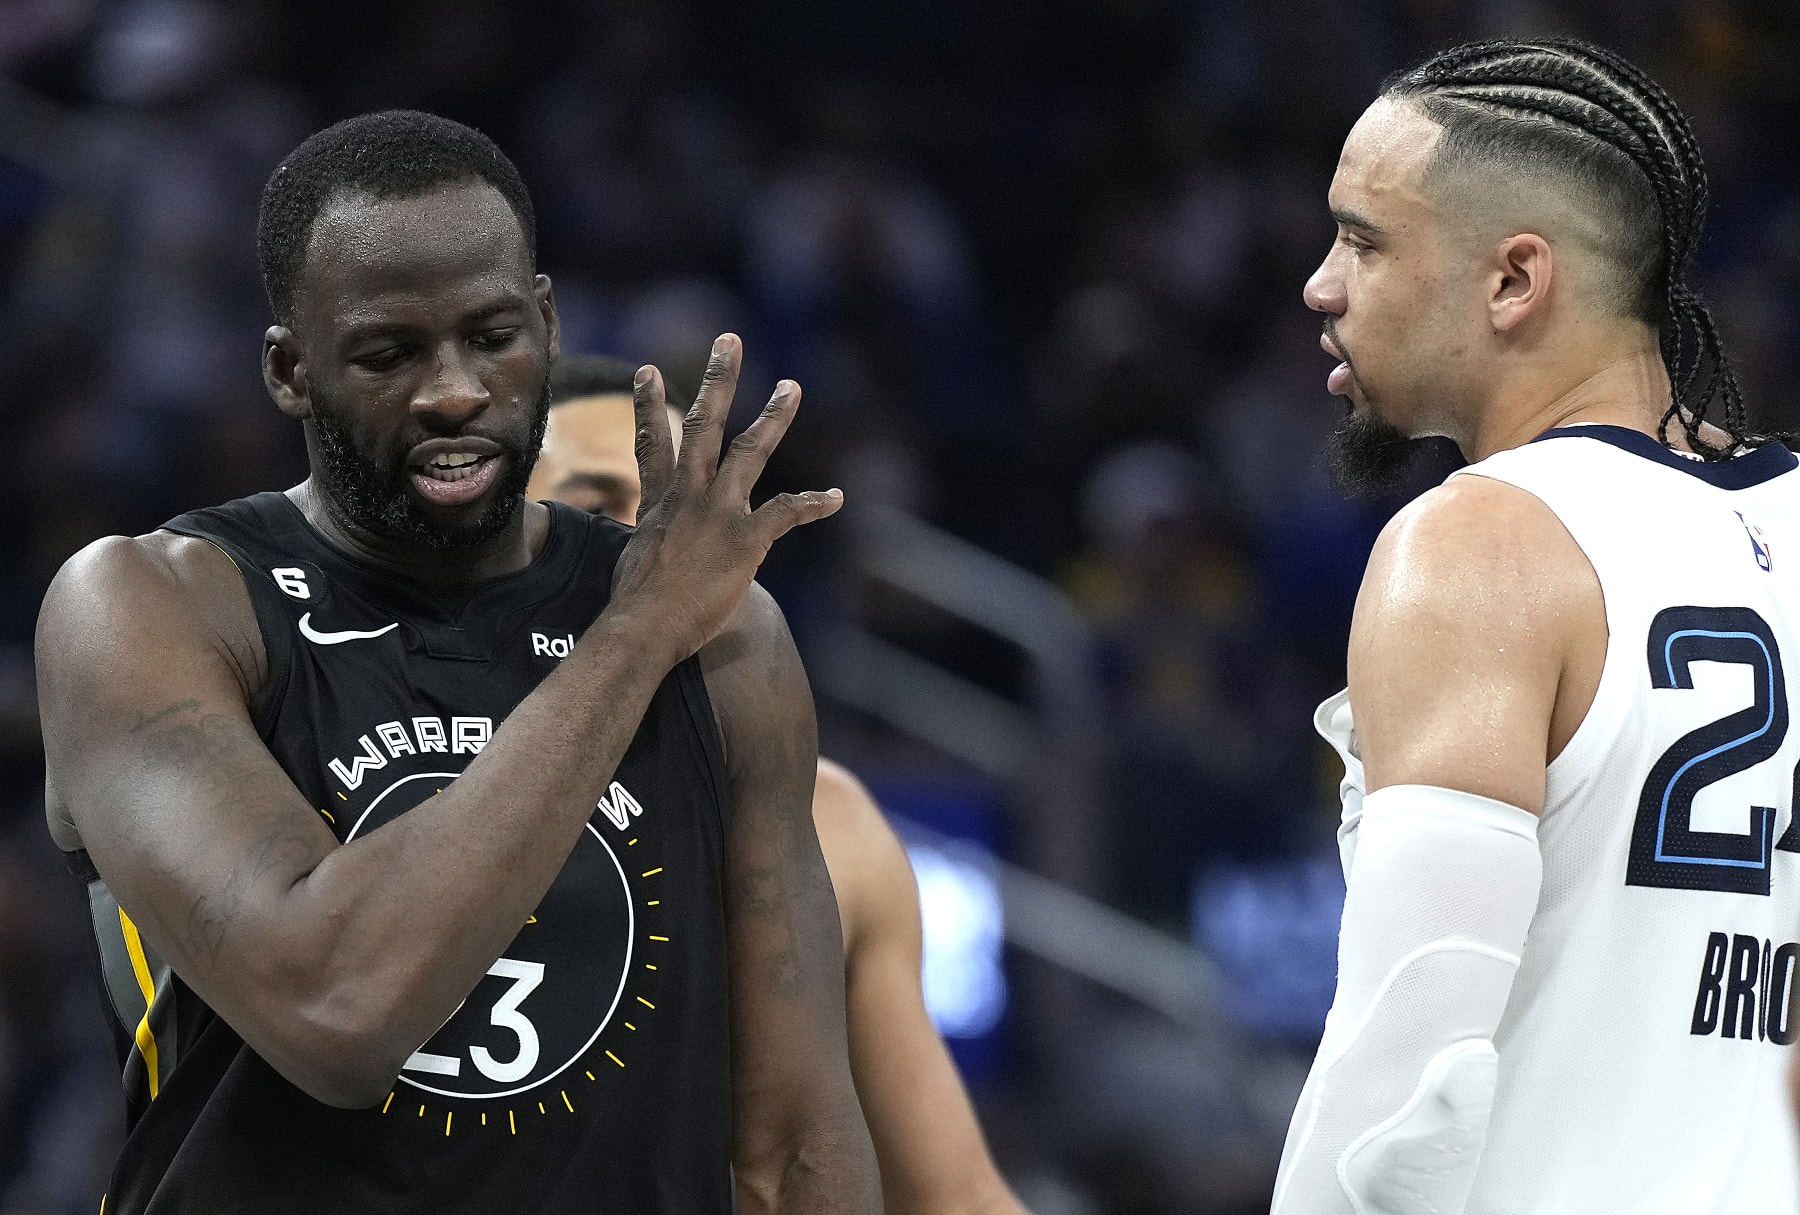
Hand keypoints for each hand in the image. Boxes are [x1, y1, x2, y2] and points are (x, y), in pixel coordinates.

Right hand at [610, 333, 841, 662]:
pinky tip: (836, 498)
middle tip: (729, 340)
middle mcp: (688, 494)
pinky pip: (787, 513)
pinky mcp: (746, 538)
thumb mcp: (634, 561)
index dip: (649, 405)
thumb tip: (648, 556)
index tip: (647, 370)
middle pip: (703, 424)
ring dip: (774, 416)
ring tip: (792, 387)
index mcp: (660, 501)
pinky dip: (814, 505)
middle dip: (718, 379)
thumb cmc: (635, 606)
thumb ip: (649, 544)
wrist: (643, 625)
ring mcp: (718, 512)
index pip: (652, 443)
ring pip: (749, 450)